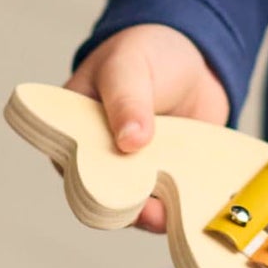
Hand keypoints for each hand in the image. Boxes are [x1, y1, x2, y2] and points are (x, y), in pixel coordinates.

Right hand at [66, 24, 228, 232]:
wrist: (195, 57)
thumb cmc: (146, 53)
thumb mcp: (129, 67)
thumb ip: (126, 100)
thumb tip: (129, 141)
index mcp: (74, 130)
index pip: (72, 167)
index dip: (89, 184)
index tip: (113, 190)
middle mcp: (100, 158)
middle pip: (105, 196)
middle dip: (126, 207)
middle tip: (149, 209)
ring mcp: (136, 172)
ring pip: (138, 208)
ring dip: (154, 214)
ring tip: (170, 212)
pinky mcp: (168, 181)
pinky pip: (170, 204)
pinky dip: (179, 209)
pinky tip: (190, 209)